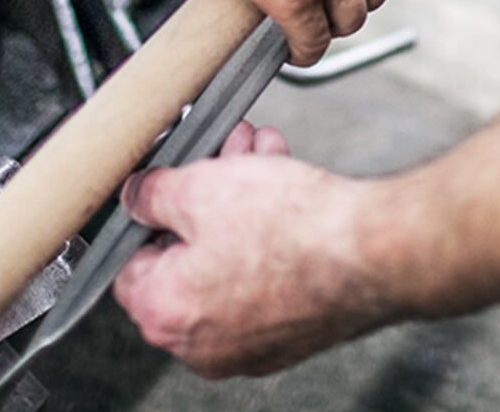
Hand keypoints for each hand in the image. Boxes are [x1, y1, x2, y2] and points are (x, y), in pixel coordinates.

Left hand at [114, 123, 394, 377]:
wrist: (368, 252)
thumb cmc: (292, 231)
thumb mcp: (200, 186)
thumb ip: (152, 192)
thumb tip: (138, 196)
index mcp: (164, 311)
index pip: (132, 260)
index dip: (153, 210)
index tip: (172, 183)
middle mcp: (203, 342)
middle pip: (189, 254)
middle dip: (210, 192)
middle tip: (227, 157)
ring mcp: (252, 342)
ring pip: (232, 258)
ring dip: (245, 201)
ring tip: (264, 156)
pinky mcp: (293, 329)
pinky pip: (268, 275)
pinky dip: (273, 233)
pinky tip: (289, 186)